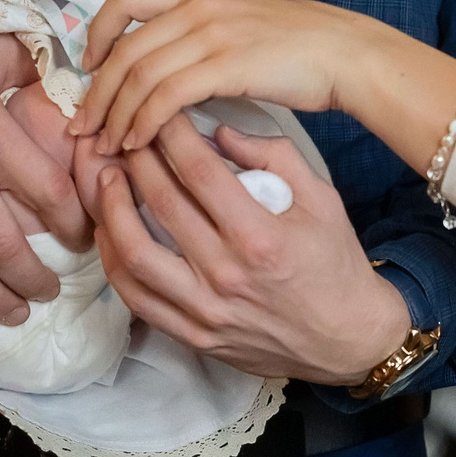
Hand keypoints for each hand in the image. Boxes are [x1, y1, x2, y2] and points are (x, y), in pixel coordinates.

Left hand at [71, 0, 385, 148]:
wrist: (346, 52)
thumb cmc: (300, 48)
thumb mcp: (241, 24)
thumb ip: (200, 36)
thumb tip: (166, 73)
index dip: (97, 32)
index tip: (90, 68)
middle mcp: (198, 5)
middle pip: (124, 48)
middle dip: (96, 93)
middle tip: (82, 128)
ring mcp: (212, 32)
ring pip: (139, 74)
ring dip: (115, 115)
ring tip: (106, 146)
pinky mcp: (227, 63)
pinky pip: (166, 94)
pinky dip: (144, 122)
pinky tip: (139, 144)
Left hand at [85, 115, 411, 385]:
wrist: (348, 341)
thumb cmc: (336, 265)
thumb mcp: (323, 199)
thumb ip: (275, 157)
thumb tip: (221, 131)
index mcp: (261, 235)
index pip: (199, 171)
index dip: (171, 135)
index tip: (160, 115)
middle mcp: (228, 273)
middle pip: (162, 204)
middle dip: (137, 159)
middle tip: (126, 134)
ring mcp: (206, 309)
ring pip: (134, 254)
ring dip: (112, 210)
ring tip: (107, 178)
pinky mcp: (194, 335)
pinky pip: (137, 298)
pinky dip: (115, 262)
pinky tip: (110, 233)